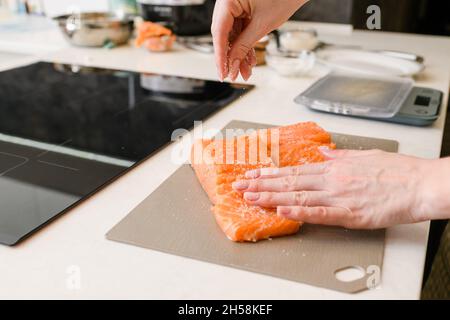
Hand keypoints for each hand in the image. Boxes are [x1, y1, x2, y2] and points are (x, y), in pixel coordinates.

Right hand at [211, 0, 306, 80]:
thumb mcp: (263, 24)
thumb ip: (245, 45)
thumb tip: (232, 64)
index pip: (219, 32)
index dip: (220, 56)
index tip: (222, 73)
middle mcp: (228, 1)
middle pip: (223, 34)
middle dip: (230, 57)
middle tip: (233, 75)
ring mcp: (235, 4)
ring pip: (232, 35)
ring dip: (239, 54)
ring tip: (245, 71)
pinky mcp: (243, 9)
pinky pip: (240, 30)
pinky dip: (245, 44)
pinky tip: (249, 59)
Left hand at [232, 148, 447, 228]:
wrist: (420, 184)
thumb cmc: (397, 172)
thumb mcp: (364, 156)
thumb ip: (340, 156)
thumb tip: (324, 153)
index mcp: (334, 168)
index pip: (294, 171)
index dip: (270, 173)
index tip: (252, 174)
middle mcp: (331, 180)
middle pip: (289, 182)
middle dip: (261, 184)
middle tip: (239, 186)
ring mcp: (339, 196)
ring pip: (298, 196)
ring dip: (272, 197)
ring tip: (251, 197)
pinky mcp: (350, 214)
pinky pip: (320, 213)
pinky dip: (299, 211)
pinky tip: (282, 210)